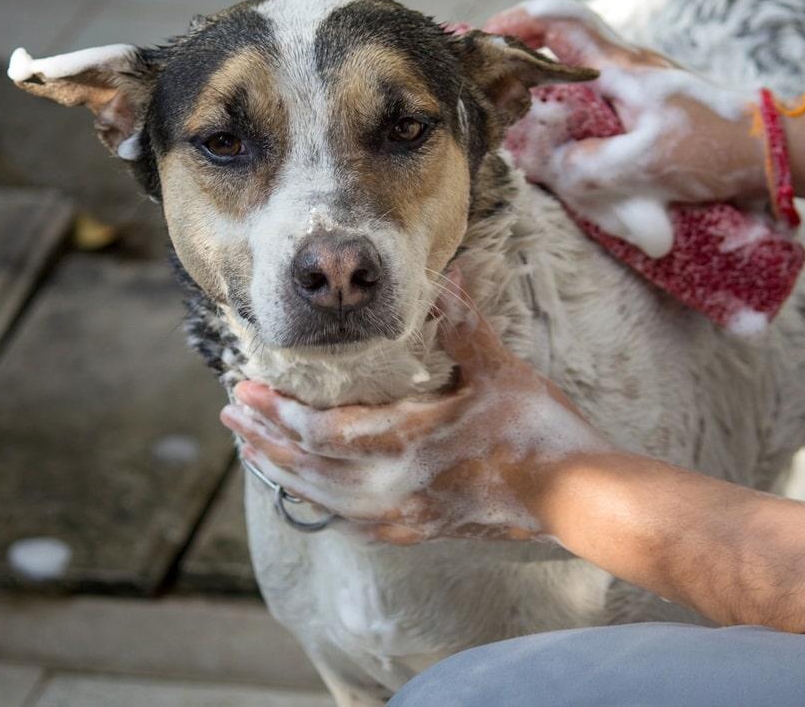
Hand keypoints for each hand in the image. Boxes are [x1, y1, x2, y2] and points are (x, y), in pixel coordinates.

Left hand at [220, 276, 613, 543]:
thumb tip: (447, 271)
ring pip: (322, 500)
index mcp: (406, 442)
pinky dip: (320, 503)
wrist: (575, 498)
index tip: (245, 387)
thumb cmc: (539, 431)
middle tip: (230, 412)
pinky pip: (351, 523)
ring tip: (252, 448)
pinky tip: (311, 495)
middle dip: (264, 438)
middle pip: (307, 468)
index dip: (277, 412)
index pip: (320, 432)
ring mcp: (404, 516)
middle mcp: (393, 487)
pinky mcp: (418, 532)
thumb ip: (462, 323)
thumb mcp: (499, 369)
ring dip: (283, 471)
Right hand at [486, 0, 763, 255]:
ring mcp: (640, 92)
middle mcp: (628, 71)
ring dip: (547, 103)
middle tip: (492, 95)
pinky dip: (574, 127)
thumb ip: (590, 168)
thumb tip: (548, 167)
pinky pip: (598, 114)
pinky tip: (568, 157)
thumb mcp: (650, 163)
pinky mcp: (650, 116)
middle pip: (561, 50)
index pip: (560, 21)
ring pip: (578, 85)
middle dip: (520, 67)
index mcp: (622, 67)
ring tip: (521, 132)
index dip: (517, 23)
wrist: (775, 153)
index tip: (484, 42)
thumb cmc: (719, 147)